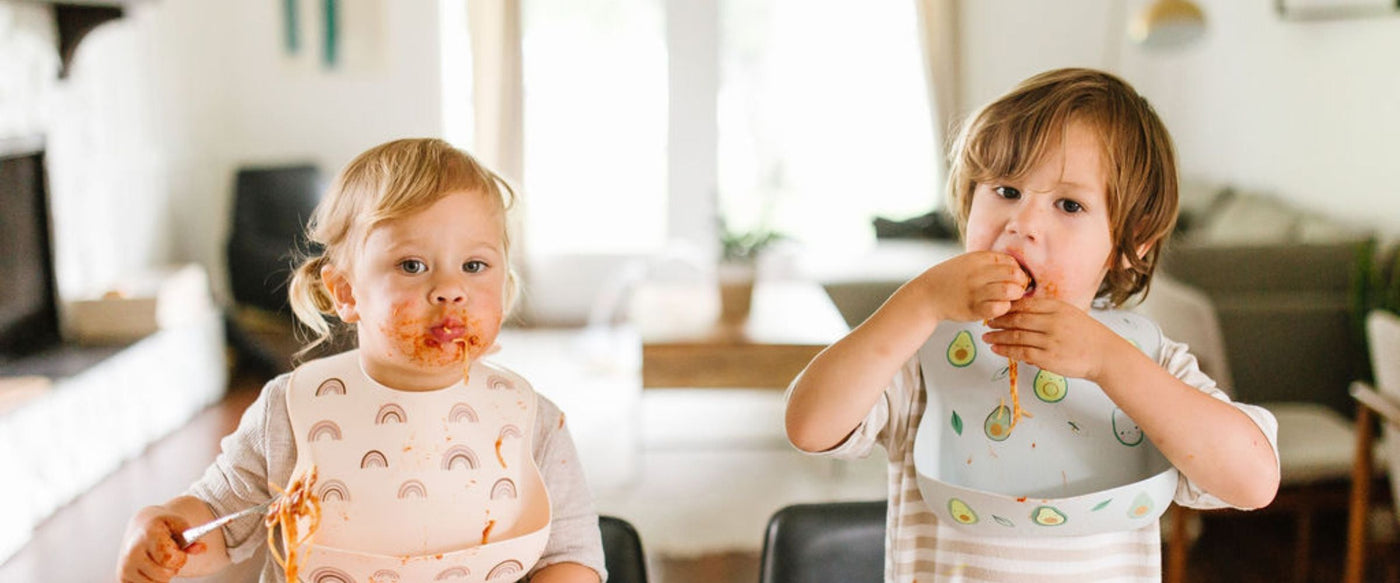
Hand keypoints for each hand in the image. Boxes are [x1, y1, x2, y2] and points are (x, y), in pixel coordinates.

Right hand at [117, 507, 204, 582]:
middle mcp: (132, 552)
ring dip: (163, 577)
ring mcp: (125, 567)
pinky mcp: (122, 578)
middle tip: (168, 557)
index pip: (169, 558)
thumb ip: (192, 538)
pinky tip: (150, 569)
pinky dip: (153, 581)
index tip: (177, 550)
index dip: (179, 557)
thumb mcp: (179, 525)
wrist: (141, 528)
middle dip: (172, 568)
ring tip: (159, 562)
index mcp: (148, 535)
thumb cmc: (163, 527)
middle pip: (163, 575)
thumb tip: (202, 548)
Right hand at [915, 251, 1030, 322]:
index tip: (1013, 279)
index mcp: (978, 258)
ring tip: (1008, 299)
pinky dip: (1004, 308)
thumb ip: (989, 263)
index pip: (1011, 262)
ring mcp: (975, 291)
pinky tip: (998, 307)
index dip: (1017, 271)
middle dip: (1020, 283)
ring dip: (1014, 297)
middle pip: (1014, 275)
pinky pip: (999, 308)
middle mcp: (977, 273)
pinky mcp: (973, 309)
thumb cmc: (950, 279)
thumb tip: (1016, 269)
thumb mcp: (967, 262)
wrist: (927, 295)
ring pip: (1010, 291)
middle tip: (1016, 290)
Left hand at [982, 297, 1124, 381]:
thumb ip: (1048, 312)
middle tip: (987, 321)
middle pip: (1017, 318)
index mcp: (1057, 307)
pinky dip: (1006, 350)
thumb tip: (1023, 311)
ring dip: (998, 336)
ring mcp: (1050, 340)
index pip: (1025, 303)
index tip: (996, 307)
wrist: (1105, 354)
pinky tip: (996, 348)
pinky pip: (1021, 352)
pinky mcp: (1048, 358)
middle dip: (999, 319)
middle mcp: (1052, 321)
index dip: (1007, 306)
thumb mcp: (1070, 314)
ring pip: (1016, 335)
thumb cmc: (1086, 335)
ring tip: (986, 336)